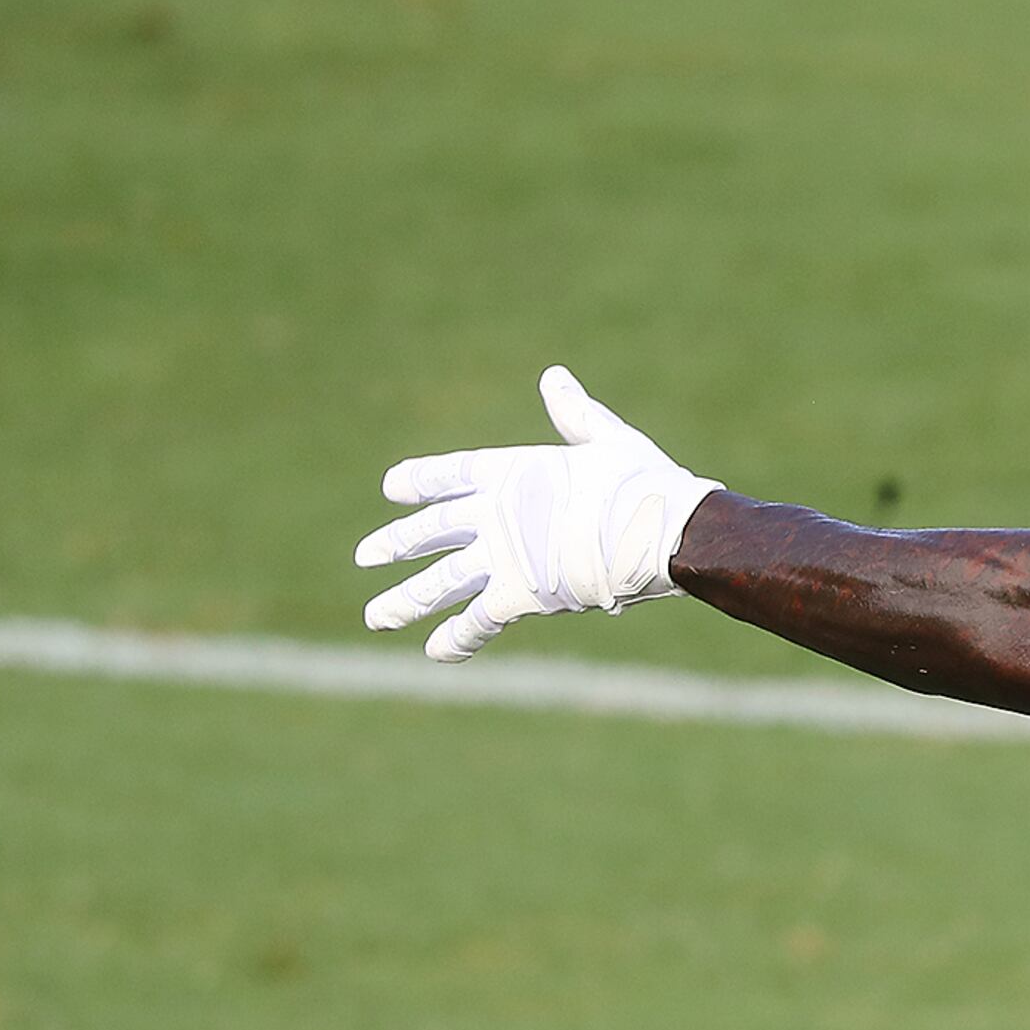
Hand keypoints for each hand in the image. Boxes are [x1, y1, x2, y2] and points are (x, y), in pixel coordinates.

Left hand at [356, 368, 720, 660]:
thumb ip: (574, 414)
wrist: (663, 529)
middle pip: (430, 531)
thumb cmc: (643, 482)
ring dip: (406, 600)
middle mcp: (492, 514)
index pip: (448, 474)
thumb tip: (553, 376)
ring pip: (439, 582)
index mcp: (508, 470)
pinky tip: (435, 653)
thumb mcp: (608, 439)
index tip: (392, 487)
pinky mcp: (518, 595)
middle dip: (397, 544)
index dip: (419, 480)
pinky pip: (478, 621)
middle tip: (365, 556)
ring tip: (376, 617)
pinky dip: (456, 638)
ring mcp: (500, 556)